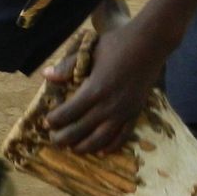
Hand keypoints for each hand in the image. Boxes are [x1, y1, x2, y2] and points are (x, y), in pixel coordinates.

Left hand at [43, 23, 167, 155]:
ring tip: (73, 149)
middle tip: (54, 140)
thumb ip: (67, 66)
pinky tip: (102, 151)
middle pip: (81, 129)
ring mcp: (124, 111)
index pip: (69, 112)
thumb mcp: (90, 52)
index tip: (47, 122)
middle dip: (64, 137)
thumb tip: (46, 75)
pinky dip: (111, 146)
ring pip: (101, 139)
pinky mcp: (136, 113)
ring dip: (85, 147)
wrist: (150, 44)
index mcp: (95, 89)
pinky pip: (123, 136)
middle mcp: (109, 105)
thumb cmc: (117, 44)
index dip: (55, 120)